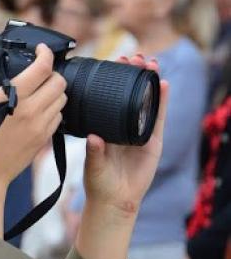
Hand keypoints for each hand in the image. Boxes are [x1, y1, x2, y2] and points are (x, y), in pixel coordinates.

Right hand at [0, 44, 66, 188]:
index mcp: (14, 97)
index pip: (44, 67)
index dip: (46, 54)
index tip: (41, 50)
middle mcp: (32, 110)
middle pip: (59, 81)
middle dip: (51, 73)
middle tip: (39, 73)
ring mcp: (40, 126)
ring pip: (62, 99)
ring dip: (54, 91)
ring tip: (39, 91)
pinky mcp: (43, 139)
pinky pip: (59, 118)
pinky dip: (53, 110)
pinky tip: (38, 110)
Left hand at [82, 55, 168, 217]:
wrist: (115, 201)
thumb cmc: (99, 182)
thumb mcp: (94, 165)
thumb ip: (95, 152)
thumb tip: (94, 137)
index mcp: (106, 126)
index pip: (111, 97)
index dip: (115, 80)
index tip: (114, 63)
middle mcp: (123, 126)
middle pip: (131, 94)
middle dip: (133, 75)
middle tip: (133, 57)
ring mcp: (139, 132)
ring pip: (146, 101)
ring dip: (149, 82)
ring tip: (150, 63)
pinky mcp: (153, 141)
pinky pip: (158, 118)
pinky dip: (162, 101)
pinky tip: (164, 84)